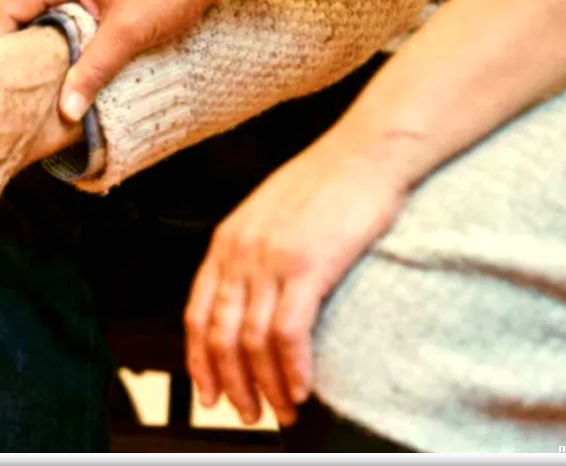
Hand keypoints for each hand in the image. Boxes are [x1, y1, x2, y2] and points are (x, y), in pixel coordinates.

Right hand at [0, 0, 228, 122]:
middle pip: (25, 7)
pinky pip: (71, 5)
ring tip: (46, 77)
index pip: (10, 7)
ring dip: (47, 40)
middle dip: (20, 46)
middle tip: (19, 84)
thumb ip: (93, 70)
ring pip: (50, 8)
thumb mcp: (128, 33)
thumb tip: (66, 111)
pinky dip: (67, 30)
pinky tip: (78, 56)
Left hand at [183, 132, 414, 426]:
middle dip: (232, 383)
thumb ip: (254, 252)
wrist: (368, 151)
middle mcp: (239, 252)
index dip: (200, 360)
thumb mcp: (272, 214)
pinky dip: (292, 368)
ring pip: (251, 340)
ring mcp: (270, 258)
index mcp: (227, 241)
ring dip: (266, 384)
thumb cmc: (330, 183)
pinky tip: (302, 389)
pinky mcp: (307, 265)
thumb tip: (253, 297)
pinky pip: (288, 331)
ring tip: (283, 412)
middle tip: (248, 414)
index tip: (209, 392)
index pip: (197, 313)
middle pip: (219, 335)